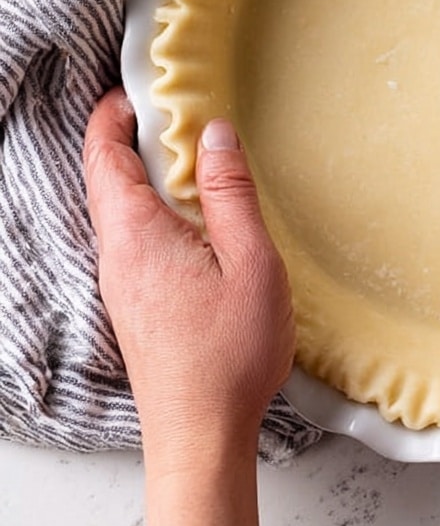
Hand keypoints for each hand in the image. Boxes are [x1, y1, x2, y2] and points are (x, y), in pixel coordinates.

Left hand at [83, 87, 295, 468]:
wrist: (200, 435)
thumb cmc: (229, 354)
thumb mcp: (249, 261)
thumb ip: (230, 193)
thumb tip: (214, 134)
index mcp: (136, 236)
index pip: (104, 158)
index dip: (111, 116)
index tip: (134, 90)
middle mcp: (117, 256)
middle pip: (106, 180)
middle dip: (128, 139)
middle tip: (171, 113)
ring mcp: (122, 283)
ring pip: (119, 211)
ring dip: (144, 176)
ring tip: (188, 159)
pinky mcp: (136, 304)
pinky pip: (133, 238)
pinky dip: (153, 210)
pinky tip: (193, 219)